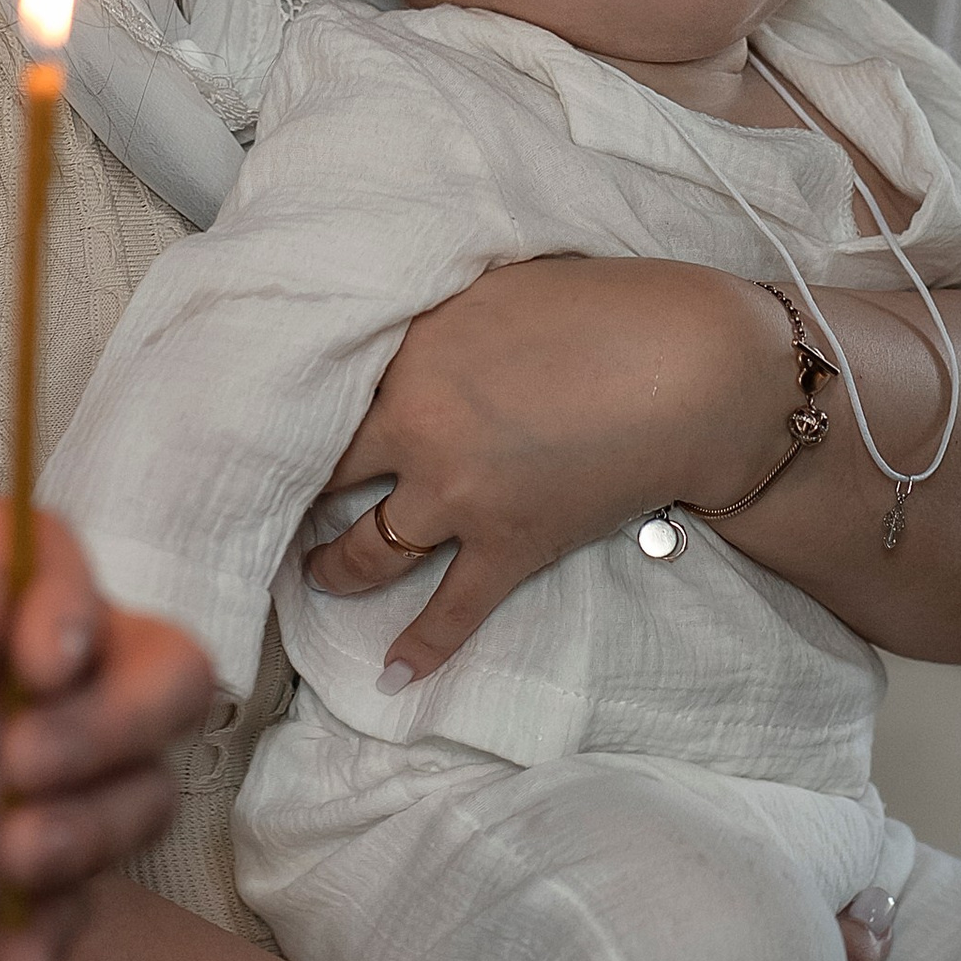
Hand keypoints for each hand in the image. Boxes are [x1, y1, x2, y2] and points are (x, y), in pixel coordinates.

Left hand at [0, 503, 215, 960]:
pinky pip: (78, 894)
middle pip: (162, 669)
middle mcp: (38, 658)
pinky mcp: (29, 851)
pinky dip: (57, 932)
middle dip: (115, 722)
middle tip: (26, 764)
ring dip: (93, 828)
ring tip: (6, 862)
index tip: (38, 665)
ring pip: (140, 784)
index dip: (71, 609)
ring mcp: (49, 757)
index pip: (63, 564)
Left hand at [307, 258, 798, 682]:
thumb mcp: (498, 286)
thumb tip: (399, 336)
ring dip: (334, 570)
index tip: (266, 425)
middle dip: (292, 496)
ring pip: (367, 551)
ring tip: (316, 576)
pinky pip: (451, 611)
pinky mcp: (510, 547)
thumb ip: (435, 320)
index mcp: (408, 356)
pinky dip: (421, 646)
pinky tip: (393, 673)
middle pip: (326, 478)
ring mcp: (460, 499)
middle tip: (266, 508)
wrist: (695, 370)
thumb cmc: (609, 306)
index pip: (322, 392)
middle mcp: (417, 431)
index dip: (291, 413)